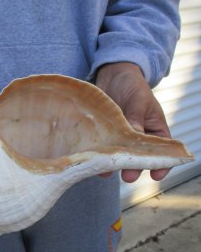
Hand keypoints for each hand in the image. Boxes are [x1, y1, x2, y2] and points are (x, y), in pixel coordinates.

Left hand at [95, 62, 170, 182]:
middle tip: (128, 176)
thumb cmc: (132, 85)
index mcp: (153, 130)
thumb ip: (136, 119)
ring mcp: (118, 137)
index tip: (156, 175)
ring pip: (117, 155)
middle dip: (133, 168)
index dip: (161, 164)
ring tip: (105, 172)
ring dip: (112, 164)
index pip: (161, 151)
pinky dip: (97, 154)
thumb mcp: (138, 101)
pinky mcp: (103, 134)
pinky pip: (101, 147)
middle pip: (137, 157)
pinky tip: (91, 158)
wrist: (112, 75)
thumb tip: (134, 136)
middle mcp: (137, 137)